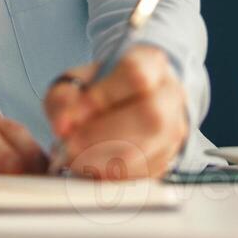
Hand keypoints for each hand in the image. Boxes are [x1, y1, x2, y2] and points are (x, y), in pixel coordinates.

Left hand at [44, 44, 188, 179]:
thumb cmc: (99, 89)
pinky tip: (91, 168)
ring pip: (147, 150)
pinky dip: (110, 176)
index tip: (73, 114)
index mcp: (151, 62)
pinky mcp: (168, 160)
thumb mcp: (75, 82)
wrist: (127, 103)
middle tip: (70, 145)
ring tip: (74, 158)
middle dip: (102, 135)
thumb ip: (63, 99)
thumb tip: (63, 126)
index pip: (135, 76)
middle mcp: (170, 95)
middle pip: (149, 116)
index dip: (103, 97)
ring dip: (102, 160)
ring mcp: (174, 130)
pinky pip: (141, 174)